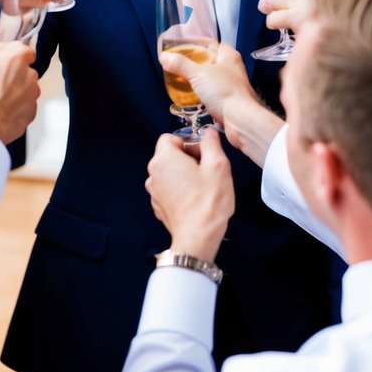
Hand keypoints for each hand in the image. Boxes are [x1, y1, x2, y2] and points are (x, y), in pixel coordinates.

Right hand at [0, 42, 38, 143]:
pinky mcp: (29, 115)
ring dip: (10, 90)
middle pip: (21, 68)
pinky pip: (22, 106)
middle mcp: (29, 77)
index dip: (5, 53)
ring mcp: (31, 97)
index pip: (19, 48)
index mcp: (16, 59)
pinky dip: (11, 107)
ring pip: (23, 88)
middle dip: (6, 72)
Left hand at [145, 129, 233, 261]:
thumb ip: (211, 143)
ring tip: (202, 186)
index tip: (202, 152)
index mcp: (164, 159)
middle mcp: (154, 173)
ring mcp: (154, 191)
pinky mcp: (159, 206)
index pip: (170, 137)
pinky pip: (169, 190)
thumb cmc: (208, 203)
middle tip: (206, 170)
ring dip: (184, 175)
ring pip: (169, 173)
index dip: (188, 141)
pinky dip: (180, 190)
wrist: (198, 237)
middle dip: (188, 158)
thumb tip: (208, 134)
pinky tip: (195, 199)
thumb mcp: (218, 165)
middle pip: (169, 155)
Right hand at [159, 42, 281, 167]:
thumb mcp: (198, 74)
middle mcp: (231, 69)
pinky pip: (210, 93)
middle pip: (209, 60)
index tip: (181, 46)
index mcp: (228, 56)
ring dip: (196, 79)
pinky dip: (199, 93)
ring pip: (209, 77)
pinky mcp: (227, 100)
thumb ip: (180, 64)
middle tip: (178, 64)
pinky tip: (189, 96)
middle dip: (193, 62)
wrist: (240, 120)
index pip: (210, 43)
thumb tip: (164, 57)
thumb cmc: (226, 92)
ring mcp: (230, 85)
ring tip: (180, 79)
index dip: (196, 42)